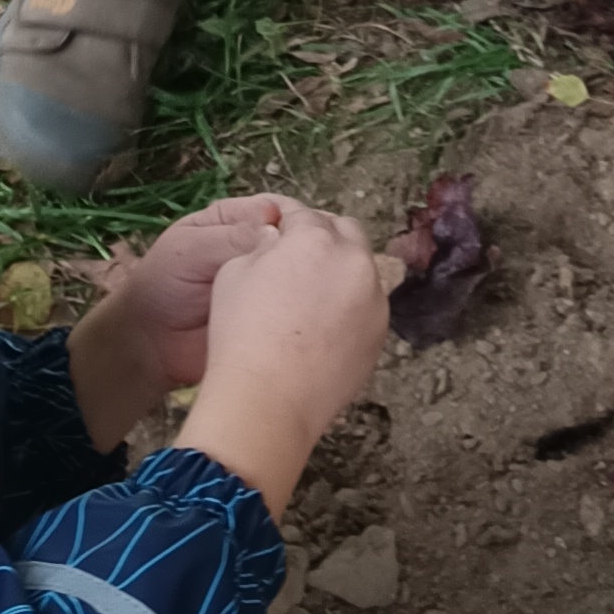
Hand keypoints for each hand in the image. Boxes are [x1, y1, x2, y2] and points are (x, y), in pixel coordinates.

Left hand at [65, 195, 300, 447]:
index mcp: (234, 221)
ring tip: (325, 287)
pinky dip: (308, 307)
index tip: (306, 233)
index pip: (274, 209)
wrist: (151, 345)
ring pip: (300, 272)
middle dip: (307, 248)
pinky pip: (296, 307)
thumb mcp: (189, 250)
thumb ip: (229, 237)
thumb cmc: (162, 286)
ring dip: (311, 278)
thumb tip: (275, 226)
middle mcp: (256, 248)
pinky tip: (320, 310)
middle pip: (294, 239)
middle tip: (322, 262)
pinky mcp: (274, 315)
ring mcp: (269, 283)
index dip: (292, 218)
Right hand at [185, 206, 392, 516]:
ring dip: (340, 270)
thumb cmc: (241, 334)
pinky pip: (366, 305)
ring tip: (311, 293)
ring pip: (362, 269)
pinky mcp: (380, 334)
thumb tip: (275, 241)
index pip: (303, 213)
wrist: (268, 400)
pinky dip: (349, 304)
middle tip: (299, 252)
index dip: (286, 217)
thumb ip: (260, 246)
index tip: (277, 224)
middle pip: (346, 231)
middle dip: (324, 233)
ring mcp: (374, 300)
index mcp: (315, 239)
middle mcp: (354, 262)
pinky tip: (323, 325)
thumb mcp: (233, 273)